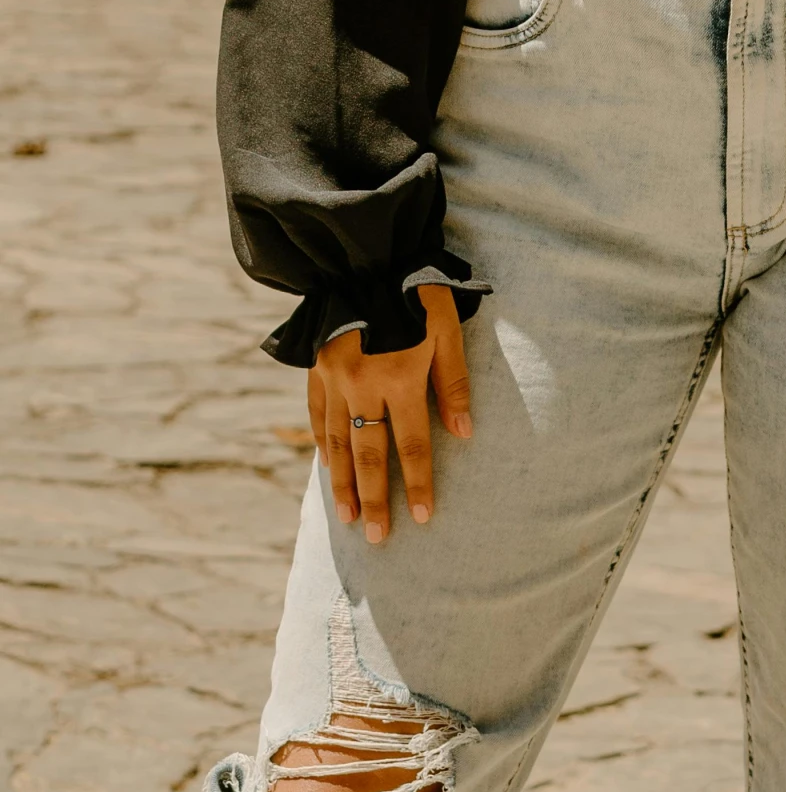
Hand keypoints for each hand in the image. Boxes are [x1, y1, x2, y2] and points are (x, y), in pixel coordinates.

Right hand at [307, 284, 471, 543]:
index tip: (424, 519)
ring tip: (349, 518)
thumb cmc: (413, 287)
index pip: (412, 444)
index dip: (419, 483)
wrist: (363, 253)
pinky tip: (326, 468)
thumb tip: (464, 432)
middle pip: (370, 455)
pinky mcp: (316, 368)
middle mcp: (363, 386)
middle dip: (376, 500)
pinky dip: (321, 445)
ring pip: (337, 443)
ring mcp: (334, 379)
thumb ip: (453, 379)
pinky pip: (316, 417)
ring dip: (344, 483)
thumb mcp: (445, 325)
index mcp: (399, 378)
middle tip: (378, 539)